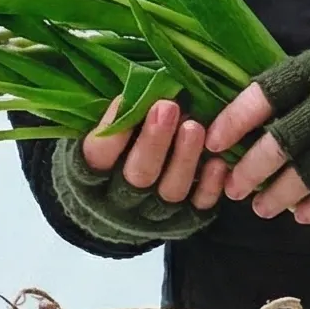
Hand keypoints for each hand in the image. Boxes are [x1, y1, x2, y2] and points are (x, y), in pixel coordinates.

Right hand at [80, 96, 215, 206]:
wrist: (115, 209)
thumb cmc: (112, 155)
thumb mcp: (104, 137)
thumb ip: (118, 119)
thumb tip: (137, 88)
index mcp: (91, 177)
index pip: (97, 156)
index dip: (112, 131)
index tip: (125, 98)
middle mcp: (121, 200)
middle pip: (137, 175)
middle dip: (154, 140)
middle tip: (168, 107)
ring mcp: (154, 213)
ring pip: (171, 191)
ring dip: (184, 158)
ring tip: (194, 128)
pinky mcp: (184, 220)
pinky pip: (198, 206)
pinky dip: (209, 185)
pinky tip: (218, 162)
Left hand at [205, 83, 309, 224]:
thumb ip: (295, 82)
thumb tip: (253, 113)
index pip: (264, 97)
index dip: (234, 122)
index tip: (212, 143)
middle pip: (282, 142)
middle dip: (252, 170)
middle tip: (233, 190)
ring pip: (309, 172)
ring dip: (280, 195)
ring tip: (261, 208)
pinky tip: (301, 215)